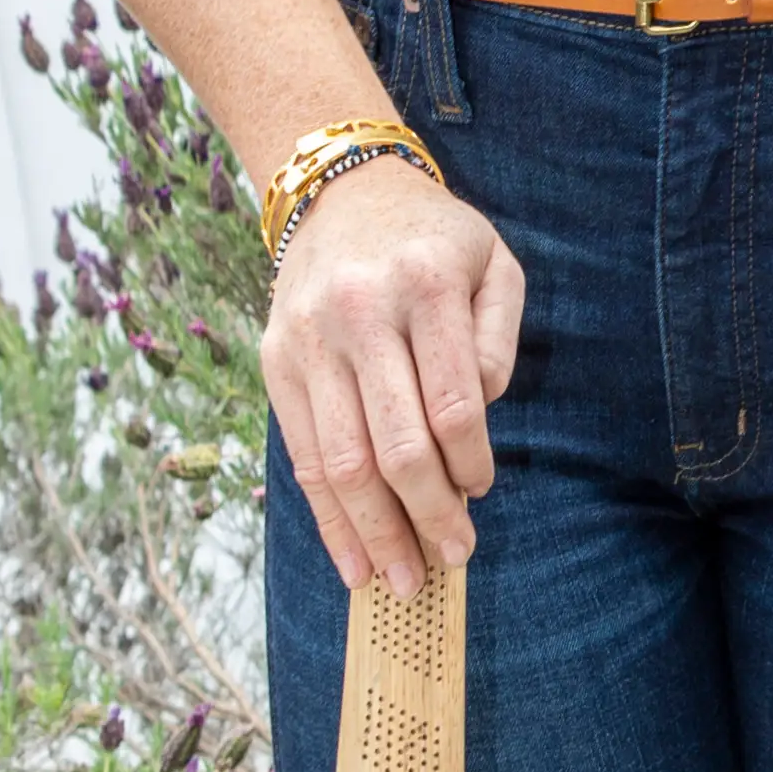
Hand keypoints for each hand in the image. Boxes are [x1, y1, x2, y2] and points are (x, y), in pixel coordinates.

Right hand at [261, 150, 526, 595]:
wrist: (341, 190)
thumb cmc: (434, 239)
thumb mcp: (493, 263)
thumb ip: (497, 338)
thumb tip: (476, 417)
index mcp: (425, 285)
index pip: (453, 402)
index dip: (470, 461)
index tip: (481, 491)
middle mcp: (359, 313)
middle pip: (394, 443)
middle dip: (427, 514)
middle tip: (453, 558)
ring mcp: (308, 340)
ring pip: (340, 461)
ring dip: (374, 532)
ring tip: (401, 581)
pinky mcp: (275, 362)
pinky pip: (301, 455)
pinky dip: (327, 517)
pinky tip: (353, 558)